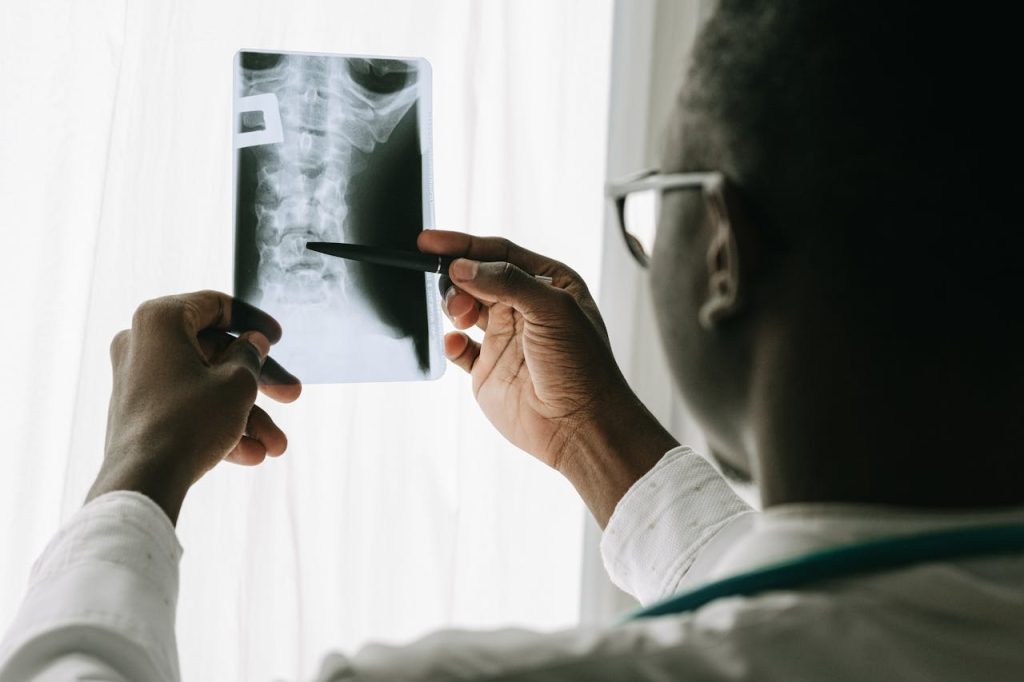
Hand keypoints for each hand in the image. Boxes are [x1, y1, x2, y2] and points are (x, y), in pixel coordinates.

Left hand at [86, 291, 301, 523]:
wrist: (142, 482)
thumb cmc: (189, 423)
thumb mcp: (236, 384)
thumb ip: (250, 356)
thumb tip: (252, 343)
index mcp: (161, 320)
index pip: (215, 306)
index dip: (253, 320)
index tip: (278, 338)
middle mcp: (142, 344)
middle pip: (215, 353)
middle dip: (260, 382)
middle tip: (292, 394)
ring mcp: (138, 379)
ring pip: (205, 386)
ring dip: (246, 414)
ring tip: (276, 444)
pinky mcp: (139, 411)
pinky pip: (188, 407)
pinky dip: (219, 425)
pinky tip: (252, 454)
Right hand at [418, 231, 677, 524]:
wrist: (580, 427)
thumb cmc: (582, 367)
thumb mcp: (552, 309)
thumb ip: (506, 281)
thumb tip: (461, 266)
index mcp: (548, 284)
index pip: (499, 254)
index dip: (463, 245)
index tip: (427, 241)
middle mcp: (525, 308)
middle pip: (477, 277)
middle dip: (457, 277)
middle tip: (453, 289)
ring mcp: (505, 338)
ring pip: (464, 308)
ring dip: (454, 305)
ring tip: (459, 316)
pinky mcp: (488, 370)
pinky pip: (458, 348)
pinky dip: (450, 342)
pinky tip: (455, 344)